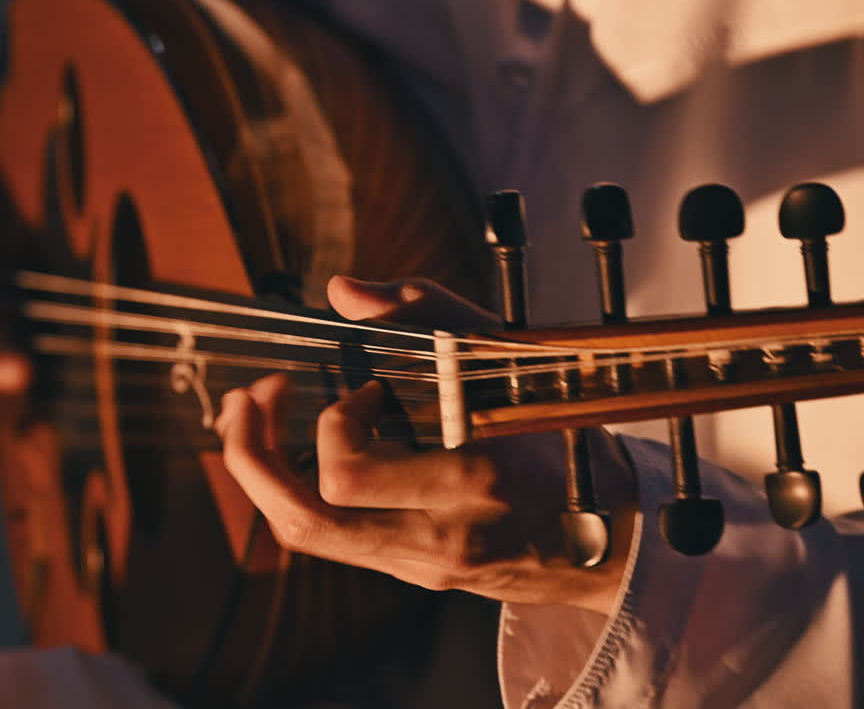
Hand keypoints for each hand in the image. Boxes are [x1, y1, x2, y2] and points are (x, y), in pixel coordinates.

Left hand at [215, 276, 637, 614]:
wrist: (615, 535)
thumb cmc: (562, 437)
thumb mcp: (509, 362)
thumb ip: (431, 315)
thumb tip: (345, 290)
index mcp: (466, 484)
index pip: (347, 474)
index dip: (336, 422)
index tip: (369, 389)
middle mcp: (434, 538)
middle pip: (303, 521)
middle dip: (252, 456)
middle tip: (248, 398)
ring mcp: (419, 565)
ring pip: (307, 535)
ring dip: (264, 472)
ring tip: (251, 416)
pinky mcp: (413, 574)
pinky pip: (333, 539)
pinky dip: (302, 487)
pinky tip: (301, 448)